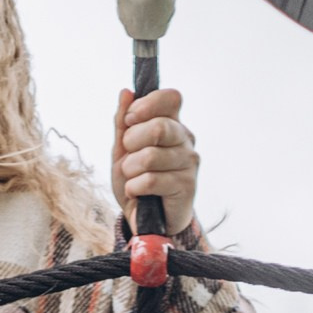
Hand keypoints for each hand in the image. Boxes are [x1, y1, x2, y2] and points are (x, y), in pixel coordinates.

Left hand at [113, 85, 199, 234]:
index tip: (129, 120)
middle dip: (132, 141)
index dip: (147, 105)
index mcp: (172, 123)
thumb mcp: (123, 150)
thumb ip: (122, 122)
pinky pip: (152, 180)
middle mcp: (185, 138)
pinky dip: (134, 187)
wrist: (146, 220)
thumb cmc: (136, 181)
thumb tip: (126, 92)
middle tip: (127, 155)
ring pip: (152, 156)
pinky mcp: (188, 186)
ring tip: (131, 177)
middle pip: (160, 127)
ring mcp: (189, 162)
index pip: (171, 98)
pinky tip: (136, 191)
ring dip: (131, 169)